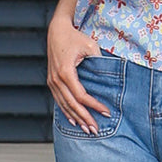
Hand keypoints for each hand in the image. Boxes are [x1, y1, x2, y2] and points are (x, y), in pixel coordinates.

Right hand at [46, 15, 107, 133]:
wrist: (57, 31)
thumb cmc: (74, 37)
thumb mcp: (90, 46)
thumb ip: (99, 61)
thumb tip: (109, 76)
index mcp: (66, 72)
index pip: (81, 96)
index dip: (94, 106)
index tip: (106, 112)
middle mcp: (56, 79)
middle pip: (72, 105)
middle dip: (85, 118)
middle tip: (96, 130)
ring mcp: (52, 81)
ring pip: (64, 105)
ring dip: (76, 118)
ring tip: (87, 129)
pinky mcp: (51, 81)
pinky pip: (59, 100)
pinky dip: (66, 112)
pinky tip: (73, 120)